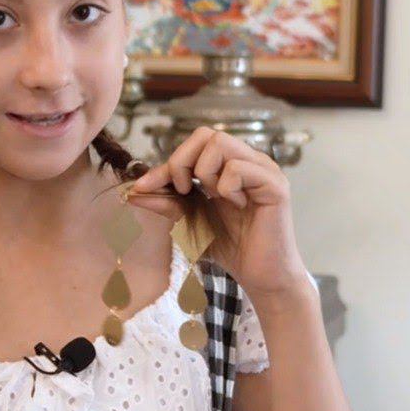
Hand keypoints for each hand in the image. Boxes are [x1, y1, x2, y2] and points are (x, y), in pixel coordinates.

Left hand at [123, 127, 309, 305]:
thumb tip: (134, 191)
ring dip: (205, 173)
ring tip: (214, 198)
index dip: (166, 162)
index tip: (143, 186)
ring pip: (220, 144)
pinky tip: (237, 206)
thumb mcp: (189, 220)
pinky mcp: (276, 185)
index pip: (194, 144)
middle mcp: (249, 160)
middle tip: (183, 191)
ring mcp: (264, 170)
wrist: (259, 276)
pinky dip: (226, 188)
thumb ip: (167, 202)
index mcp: (230, 164)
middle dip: (182, 162)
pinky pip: (238, 169)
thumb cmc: (229, 246)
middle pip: (206, 134)